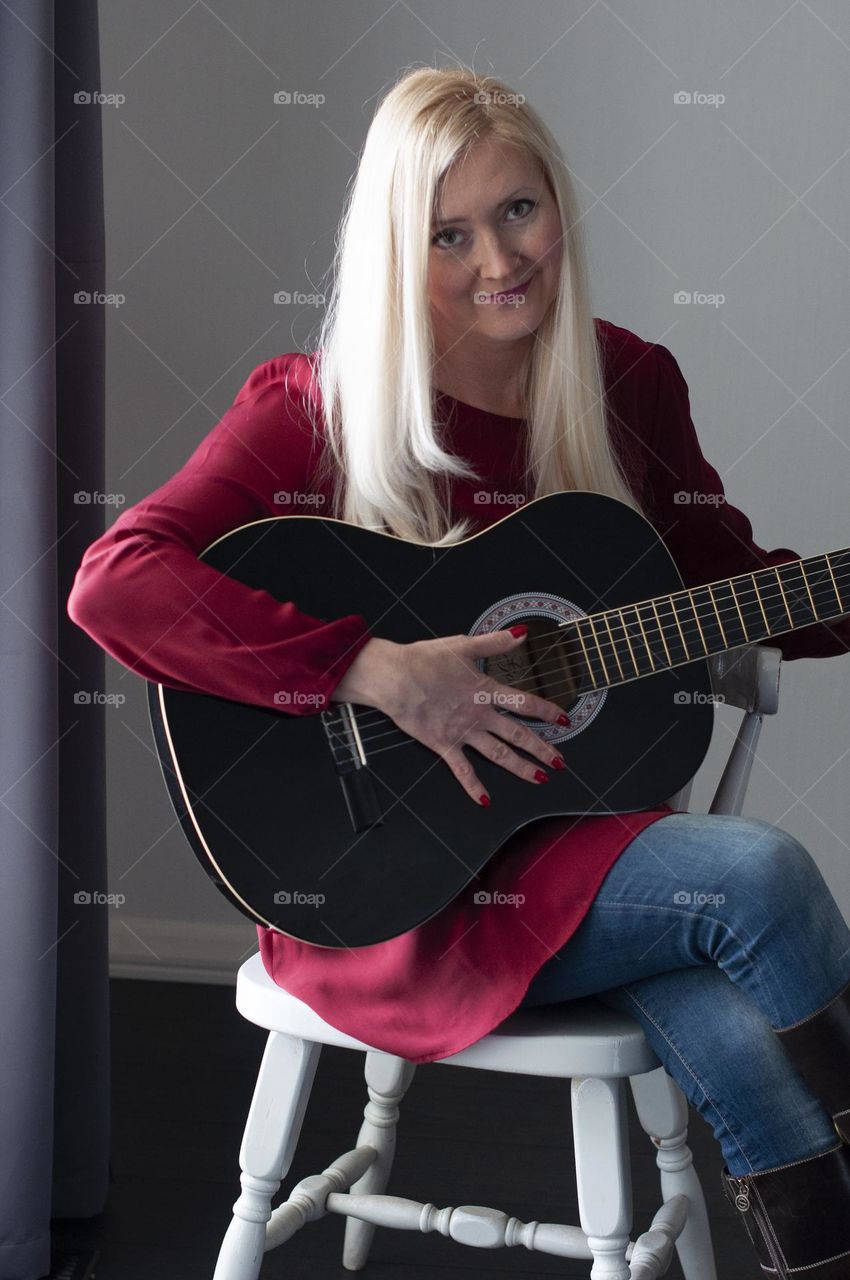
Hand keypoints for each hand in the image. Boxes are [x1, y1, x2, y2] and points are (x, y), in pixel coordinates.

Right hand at [331, 628, 568, 804]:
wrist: (396, 678)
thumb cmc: (424, 660)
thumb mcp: (463, 645)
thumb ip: (495, 642)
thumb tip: (521, 634)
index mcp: (485, 690)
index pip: (525, 703)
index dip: (547, 712)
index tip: (564, 720)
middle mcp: (479, 715)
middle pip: (518, 735)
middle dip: (542, 749)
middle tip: (561, 762)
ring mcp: (463, 732)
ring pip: (499, 755)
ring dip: (521, 768)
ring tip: (540, 778)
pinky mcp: (444, 745)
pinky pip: (462, 770)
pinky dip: (474, 787)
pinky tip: (485, 800)